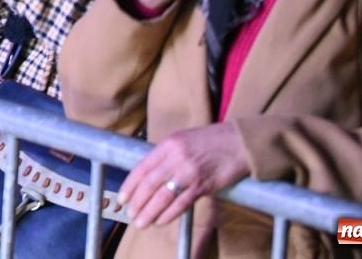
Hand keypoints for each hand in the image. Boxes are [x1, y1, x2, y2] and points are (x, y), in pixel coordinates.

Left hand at [120, 123, 249, 226]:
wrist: (239, 143)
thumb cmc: (209, 141)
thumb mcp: (181, 140)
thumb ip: (165, 155)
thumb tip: (148, 175)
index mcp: (168, 145)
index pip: (142, 168)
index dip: (129, 185)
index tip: (122, 198)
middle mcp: (176, 158)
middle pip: (149, 184)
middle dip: (137, 202)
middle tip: (130, 214)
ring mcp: (189, 172)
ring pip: (163, 196)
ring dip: (149, 212)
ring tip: (141, 222)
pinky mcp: (203, 186)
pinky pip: (181, 203)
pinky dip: (168, 214)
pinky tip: (160, 221)